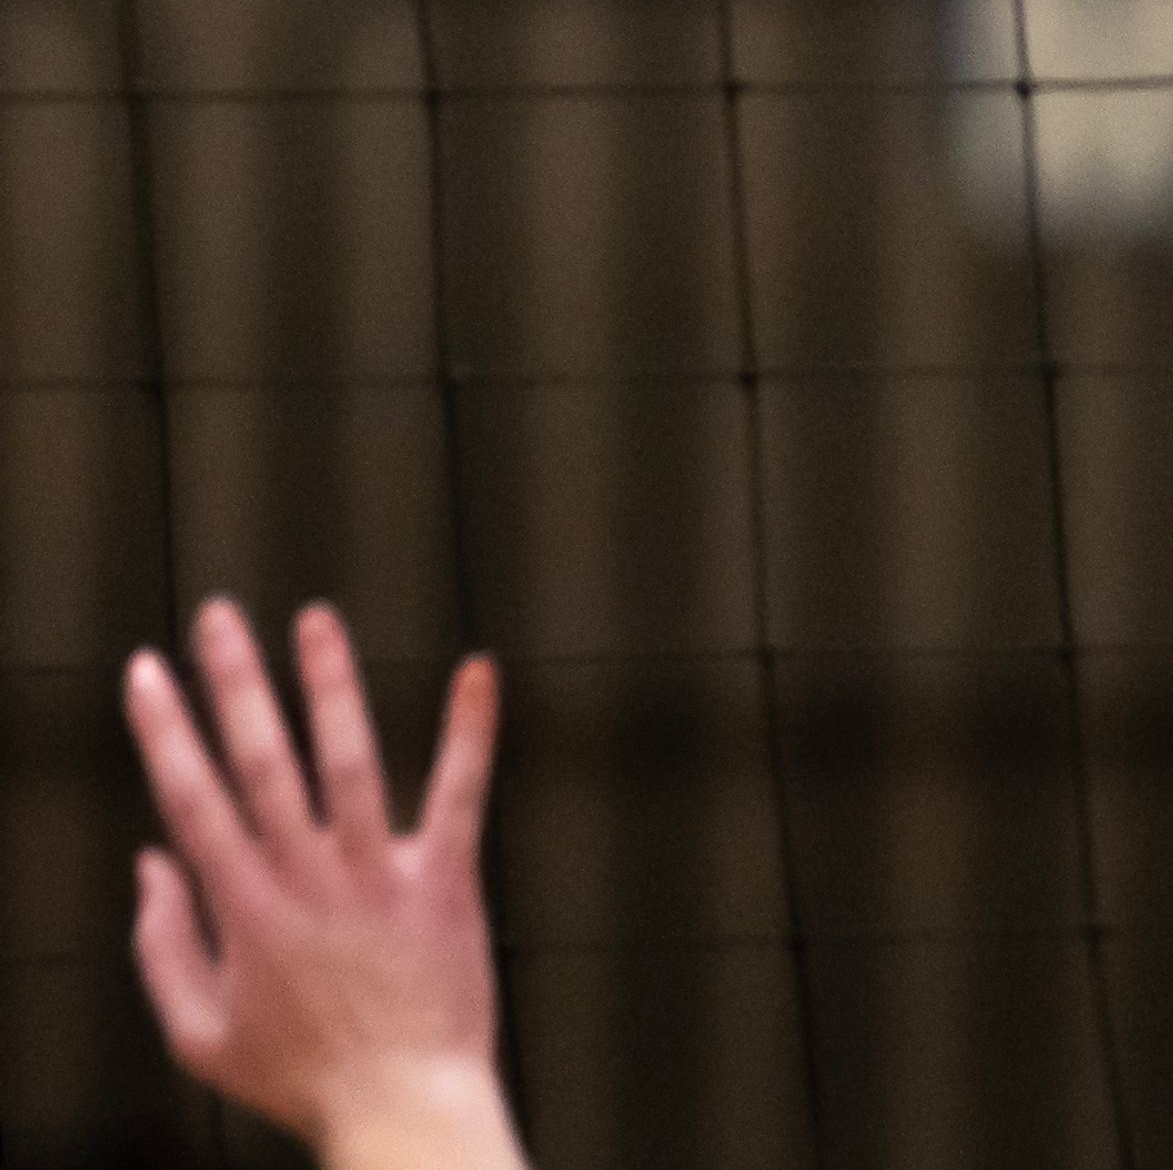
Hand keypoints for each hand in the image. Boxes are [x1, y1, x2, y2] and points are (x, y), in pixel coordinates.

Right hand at [126, 600, 522, 1169]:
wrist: (400, 1105)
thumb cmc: (301, 1073)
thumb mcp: (198, 1033)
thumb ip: (163, 945)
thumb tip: (148, 862)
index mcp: (243, 908)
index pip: (192, 798)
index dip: (164, 730)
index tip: (145, 670)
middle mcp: (305, 879)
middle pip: (261, 763)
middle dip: (232, 683)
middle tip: (217, 614)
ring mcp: (377, 874)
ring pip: (348, 762)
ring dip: (330, 685)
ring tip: (315, 619)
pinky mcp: (446, 880)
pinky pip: (458, 793)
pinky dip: (470, 731)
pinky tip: (480, 670)